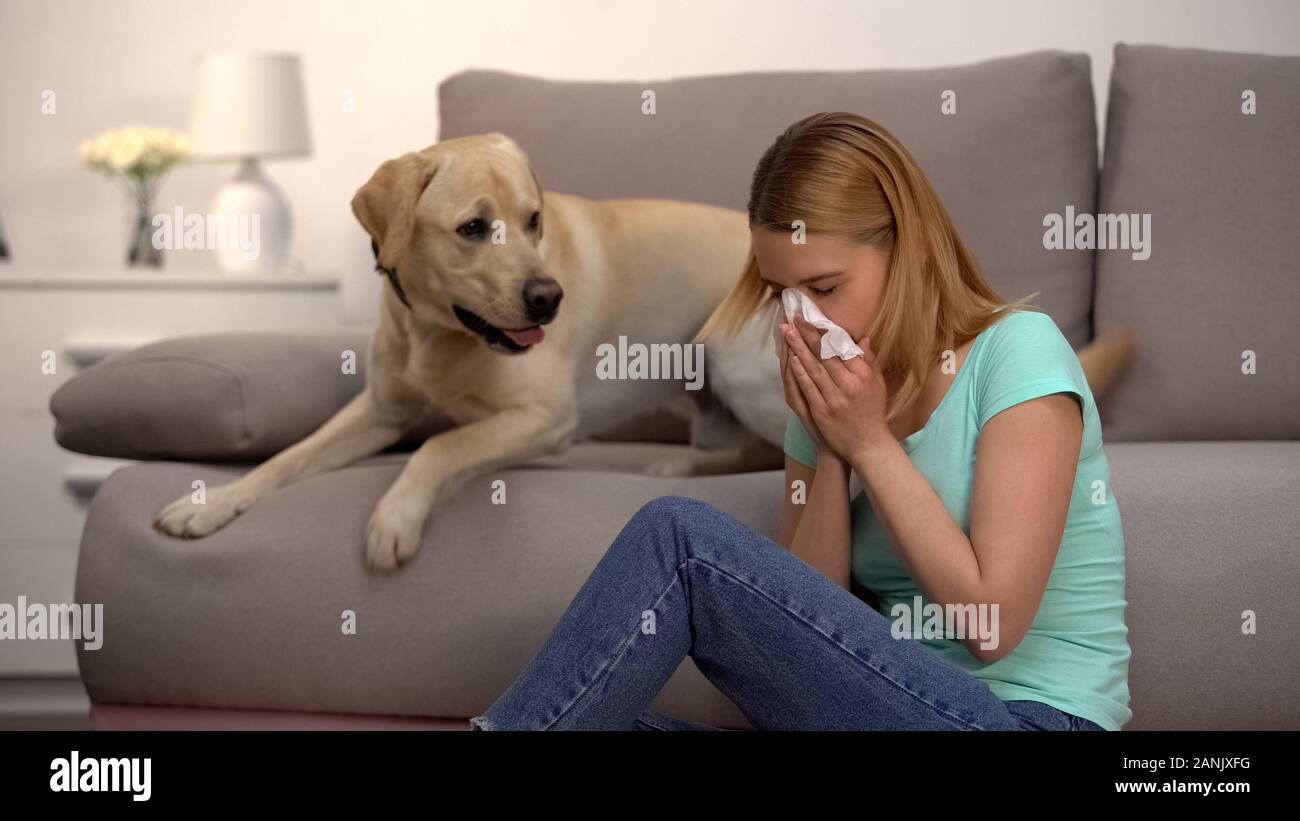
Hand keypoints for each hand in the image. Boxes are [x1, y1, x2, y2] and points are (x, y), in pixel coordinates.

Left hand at [783, 311, 891, 462]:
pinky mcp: (822, 412)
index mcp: (862, 376)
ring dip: (798, 348)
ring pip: (813, 368)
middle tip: (794, 318)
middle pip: (824, 355)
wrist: (868, 445)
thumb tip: (862, 338)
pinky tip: (791, 358)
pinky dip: (799, 372)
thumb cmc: (872, 412)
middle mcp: (848, 385)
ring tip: (787, 332)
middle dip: (807, 334)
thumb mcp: (877, 384)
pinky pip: (808, 388)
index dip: (825, 331)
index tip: (814, 318)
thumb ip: (868, 360)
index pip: (841, 348)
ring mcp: (834, 399)